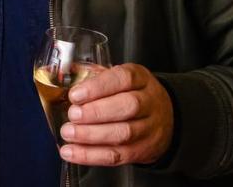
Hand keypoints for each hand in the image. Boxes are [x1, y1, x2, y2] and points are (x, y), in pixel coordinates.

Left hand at [58, 63, 173, 165]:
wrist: (165, 119)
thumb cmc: (133, 94)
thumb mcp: (120, 79)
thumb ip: (96, 78)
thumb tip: (67, 79)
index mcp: (140, 79)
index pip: (123, 79)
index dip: (98, 87)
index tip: (75, 94)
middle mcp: (149, 102)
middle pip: (127, 106)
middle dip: (95, 112)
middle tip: (73, 115)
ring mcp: (149, 128)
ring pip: (123, 133)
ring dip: (91, 135)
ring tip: (69, 133)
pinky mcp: (143, 150)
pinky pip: (117, 155)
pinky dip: (91, 155)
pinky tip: (73, 152)